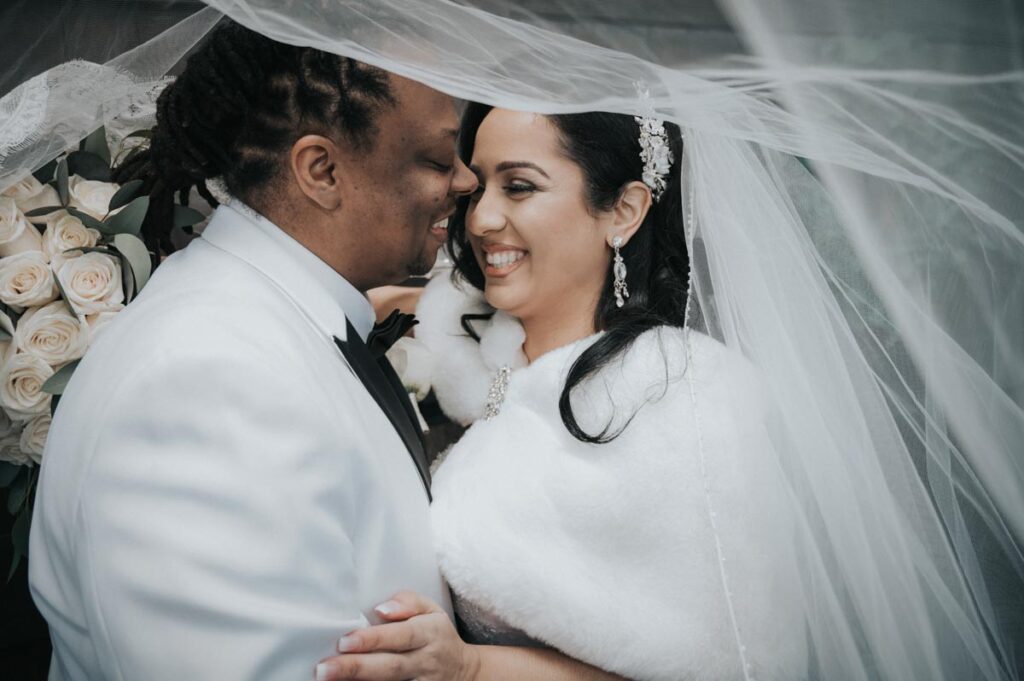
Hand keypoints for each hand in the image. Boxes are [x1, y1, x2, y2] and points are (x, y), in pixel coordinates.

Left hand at [315, 591, 479, 680]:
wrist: (462, 671)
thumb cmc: (436, 635)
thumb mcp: (432, 610)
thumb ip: (409, 602)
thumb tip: (381, 609)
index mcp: (430, 633)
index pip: (401, 635)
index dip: (373, 640)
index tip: (344, 641)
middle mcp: (426, 660)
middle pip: (390, 666)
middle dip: (356, 668)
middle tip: (324, 669)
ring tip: (328, 680)